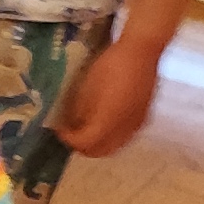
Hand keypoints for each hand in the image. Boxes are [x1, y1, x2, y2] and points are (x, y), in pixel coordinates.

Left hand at [52, 33, 160, 158]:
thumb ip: (79, 112)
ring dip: (98, 144)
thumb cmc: (109, 65)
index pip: (84, 143)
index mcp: (108, 121)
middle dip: (82, 146)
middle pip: (100, 151)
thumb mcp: (86, 88)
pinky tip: (104, 124)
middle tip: (71, 133)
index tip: (59, 130)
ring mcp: (136, 125)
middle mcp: (124, 129)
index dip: (69, 139)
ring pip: (114, 147)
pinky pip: (125, 137)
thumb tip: (72, 125)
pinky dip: (111, 138)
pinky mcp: (144, 118)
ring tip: (86, 128)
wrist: (141, 52)